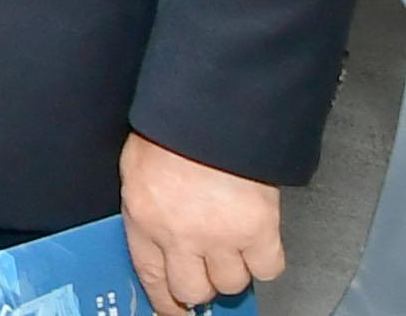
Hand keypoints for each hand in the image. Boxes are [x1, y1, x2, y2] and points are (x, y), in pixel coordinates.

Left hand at [121, 134, 281, 315]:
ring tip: (232, 246)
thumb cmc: (172, 128)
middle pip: (193, 289)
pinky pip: (267, 268)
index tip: (173, 309)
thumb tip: (155, 230)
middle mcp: (180, 236)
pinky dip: (265, 260)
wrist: (209, 111)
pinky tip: (258, 243)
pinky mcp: (258, 231)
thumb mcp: (138, 168)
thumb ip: (146, 205)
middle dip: (201, 284)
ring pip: (231, 282)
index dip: (165, 299)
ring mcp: (220, 237)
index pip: (151, 277)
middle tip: (207, 272)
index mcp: (144, 218)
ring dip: (232, 269)